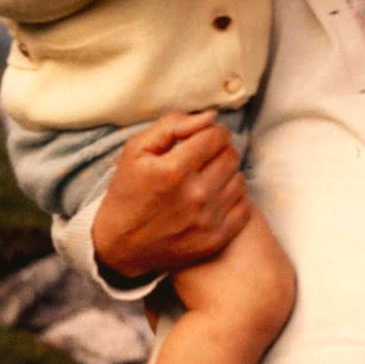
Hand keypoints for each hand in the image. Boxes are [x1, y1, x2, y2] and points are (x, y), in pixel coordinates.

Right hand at [91, 110, 250, 277]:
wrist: (120, 246)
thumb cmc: (128, 192)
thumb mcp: (137, 150)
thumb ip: (173, 125)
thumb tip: (211, 117)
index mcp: (173, 170)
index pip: (216, 136)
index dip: (212, 131)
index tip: (203, 137)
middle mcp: (194, 196)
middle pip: (231, 156)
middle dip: (220, 150)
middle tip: (204, 157)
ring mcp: (207, 221)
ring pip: (239, 179)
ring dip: (227, 174)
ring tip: (207, 177)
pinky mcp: (216, 240)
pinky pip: (244, 206)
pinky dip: (233, 198)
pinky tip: (216, 196)